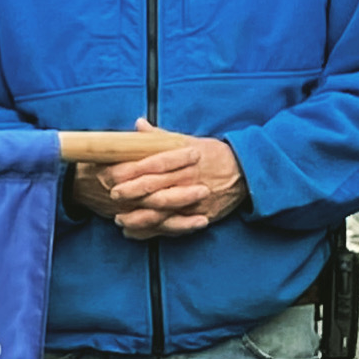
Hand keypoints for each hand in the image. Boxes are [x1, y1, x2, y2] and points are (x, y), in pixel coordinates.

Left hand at [72, 118, 245, 237]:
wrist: (248, 173)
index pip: (154, 163)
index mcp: (185, 159)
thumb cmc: (214, 155)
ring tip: (119, 219)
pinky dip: (152, 232)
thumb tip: (138, 125)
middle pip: (155, 187)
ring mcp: (194, 201)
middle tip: (112, 194)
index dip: (131, 169)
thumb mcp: (190, 141)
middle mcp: (188, 180)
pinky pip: (173, 227)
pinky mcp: (199, 216)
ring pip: (162, 211)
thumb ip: (161, 137)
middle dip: (130, 192)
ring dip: (138, 217)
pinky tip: (134, 232)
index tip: (111, 173)